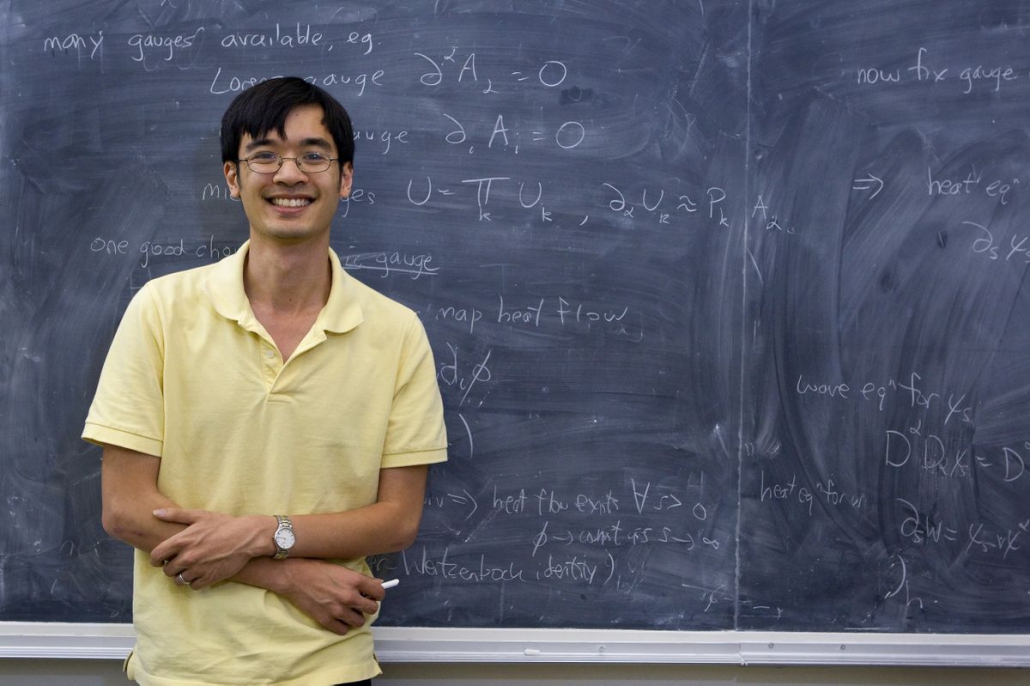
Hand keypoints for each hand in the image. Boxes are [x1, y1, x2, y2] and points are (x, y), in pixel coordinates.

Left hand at [150, 508, 269, 589]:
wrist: (246, 537)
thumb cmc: (223, 524)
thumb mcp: (200, 515)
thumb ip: (175, 515)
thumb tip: (155, 512)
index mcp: (182, 541)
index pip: (156, 556)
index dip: (156, 559)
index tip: (160, 559)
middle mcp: (187, 557)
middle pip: (167, 570)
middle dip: (170, 567)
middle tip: (179, 562)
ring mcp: (198, 569)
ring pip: (179, 580)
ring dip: (182, 575)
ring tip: (190, 568)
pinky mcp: (209, 578)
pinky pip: (193, 586)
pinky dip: (195, 581)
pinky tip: (201, 573)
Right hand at [277, 559, 384, 634]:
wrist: (294, 577)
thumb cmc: (317, 568)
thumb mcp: (341, 569)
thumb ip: (359, 578)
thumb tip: (377, 583)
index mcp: (355, 581)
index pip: (379, 593)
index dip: (377, 594)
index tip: (372, 594)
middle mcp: (350, 597)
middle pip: (372, 609)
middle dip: (368, 606)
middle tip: (360, 603)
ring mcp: (338, 610)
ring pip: (359, 622)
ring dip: (356, 617)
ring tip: (348, 611)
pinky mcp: (326, 620)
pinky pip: (343, 630)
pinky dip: (342, 625)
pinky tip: (337, 617)